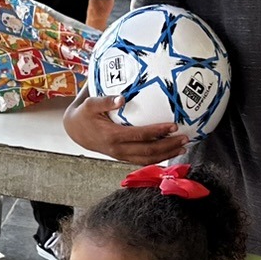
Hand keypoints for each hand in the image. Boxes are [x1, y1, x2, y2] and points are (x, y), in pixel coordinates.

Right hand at [63, 93, 187, 165]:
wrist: (75, 131)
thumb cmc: (84, 115)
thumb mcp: (90, 104)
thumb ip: (105, 100)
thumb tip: (122, 98)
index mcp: (113, 136)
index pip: (141, 136)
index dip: (158, 132)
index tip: (174, 126)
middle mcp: (118, 149)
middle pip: (148, 152)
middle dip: (168, 146)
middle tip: (185, 139)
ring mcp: (121, 155)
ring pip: (147, 159)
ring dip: (166, 154)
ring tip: (182, 148)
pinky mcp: (122, 157)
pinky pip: (142, 160)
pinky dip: (158, 158)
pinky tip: (169, 152)